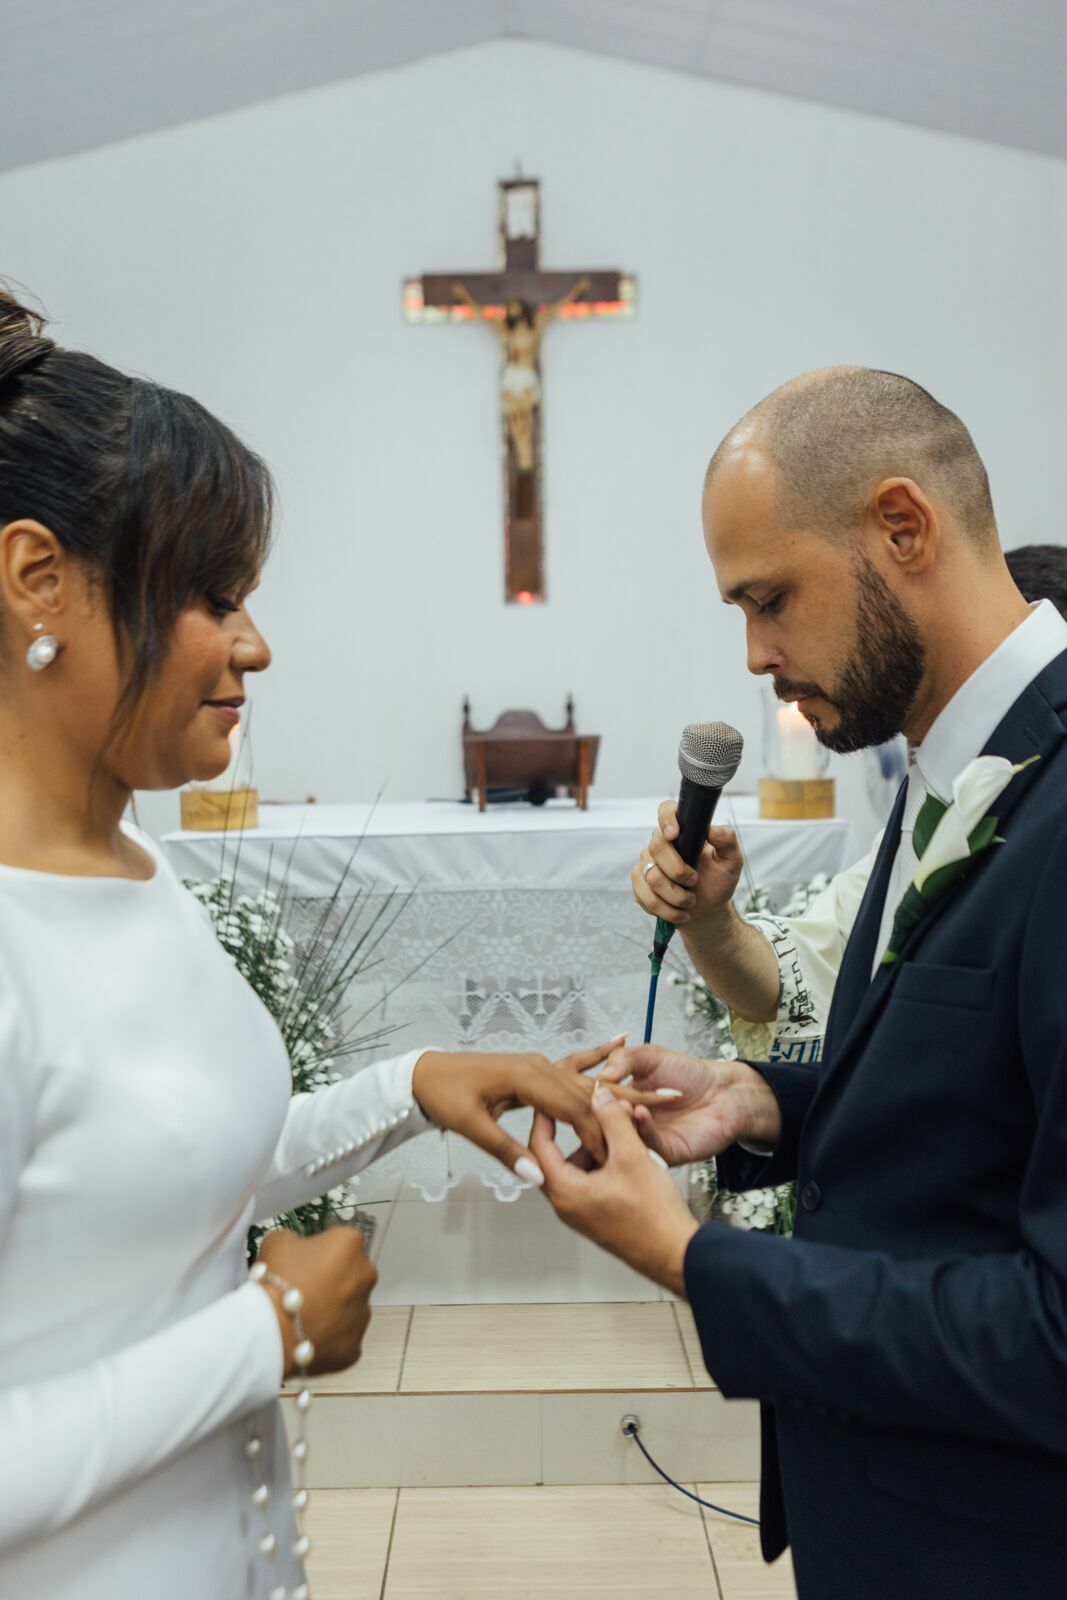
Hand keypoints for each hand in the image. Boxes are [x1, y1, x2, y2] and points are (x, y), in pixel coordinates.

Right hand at [255, 1225, 377, 1379]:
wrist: (272, 1329)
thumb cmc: (277, 1282)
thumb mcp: (278, 1241)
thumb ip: (295, 1240)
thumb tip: (295, 1249)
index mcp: (350, 1244)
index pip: (340, 1242)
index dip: (320, 1251)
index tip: (304, 1261)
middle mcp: (365, 1276)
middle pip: (350, 1274)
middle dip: (331, 1280)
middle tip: (303, 1289)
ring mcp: (363, 1313)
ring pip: (349, 1307)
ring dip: (332, 1309)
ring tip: (303, 1316)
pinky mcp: (354, 1345)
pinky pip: (343, 1338)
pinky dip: (329, 1338)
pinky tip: (307, 1336)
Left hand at [411, 1042, 675, 1182]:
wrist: (426, 1073)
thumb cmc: (445, 1098)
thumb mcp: (470, 1126)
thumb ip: (505, 1150)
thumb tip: (535, 1177)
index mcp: (527, 1079)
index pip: (573, 1109)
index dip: (598, 1133)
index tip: (619, 1155)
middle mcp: (540, 1066)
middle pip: (591, 1092)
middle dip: (627, 1108)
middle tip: (665, 1115)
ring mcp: (540, 1063)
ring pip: (588, 1081)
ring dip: (623, 1089)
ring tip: (663, 1091)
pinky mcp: (537, 1066)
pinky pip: (574, 1062)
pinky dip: (598, 1055)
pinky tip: (620, 1041)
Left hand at [531, 1088, 698, 1294]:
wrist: (676, 1252)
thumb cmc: (653, 1216)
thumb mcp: (632, 1156)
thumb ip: (613, 1121)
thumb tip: (600, 1097)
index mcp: (565, 1192)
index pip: (538, 1146)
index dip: (544, 1117)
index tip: (550, 1098)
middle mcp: (568, 1204)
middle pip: (557, 1155)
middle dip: (574, 1129)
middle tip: (583, 1108)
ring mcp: (583, 1211)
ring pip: (578, 1166)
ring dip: (593, 1144)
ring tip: (614, 1129)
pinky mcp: (598, 1214)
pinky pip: (592, 1179)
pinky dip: (603, 1161)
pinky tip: (625, 1150)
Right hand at [599, 1044, 781, 1164]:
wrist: (723, 1090)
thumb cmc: (689, 1074)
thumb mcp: (651, 1057)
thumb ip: (625, 1059)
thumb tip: (601, 1073)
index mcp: (623, 1102)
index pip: (597, 1105)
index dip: (587, 1101)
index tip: (576, 1094)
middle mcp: (632, 1124)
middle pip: (606, 1128)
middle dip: (597, 1118)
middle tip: (592, 1106)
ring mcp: (647, 1140)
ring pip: (625, 1139)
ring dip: (620, 1123)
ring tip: (619, 1107)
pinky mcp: (665, 1153)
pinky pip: (649, 1145)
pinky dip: (643, 1129)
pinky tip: (641, 1112)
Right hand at [632, 801, 744, 928]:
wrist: (706, 909)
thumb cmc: (718, 880)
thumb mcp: (731, 861)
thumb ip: (728, 841)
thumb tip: (713, 829)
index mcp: (683, 830)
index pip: (666, 810)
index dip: (667, 819)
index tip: (675, 834)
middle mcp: (661, 843)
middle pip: (656, 847)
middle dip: (678, 871)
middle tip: (694, 881)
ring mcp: (646, 863)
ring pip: (652, 877)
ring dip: (676, 896)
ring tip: (690, 901)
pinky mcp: (639, 884)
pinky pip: (646, 896)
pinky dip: (666, 909)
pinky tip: (679, 912)